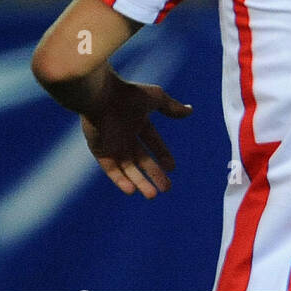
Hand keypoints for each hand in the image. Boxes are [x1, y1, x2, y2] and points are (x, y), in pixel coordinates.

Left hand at [79, 77, 192, 198]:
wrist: (101, 96)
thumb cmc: (129, 94)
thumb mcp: (156, 98)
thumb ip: (172, 107)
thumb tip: (190, 111)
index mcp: (138, 122)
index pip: (153, 142)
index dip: (163, 154)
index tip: (172, 168)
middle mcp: (126, 136)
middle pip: (142, 160)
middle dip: (154, 174)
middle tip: (166, 188)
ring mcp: (113, 145)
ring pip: (128, 169)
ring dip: (140, 182)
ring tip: (152, 195)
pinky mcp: (100, 151)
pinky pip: (111, 170)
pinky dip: (120, 180)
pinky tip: (131, 190)